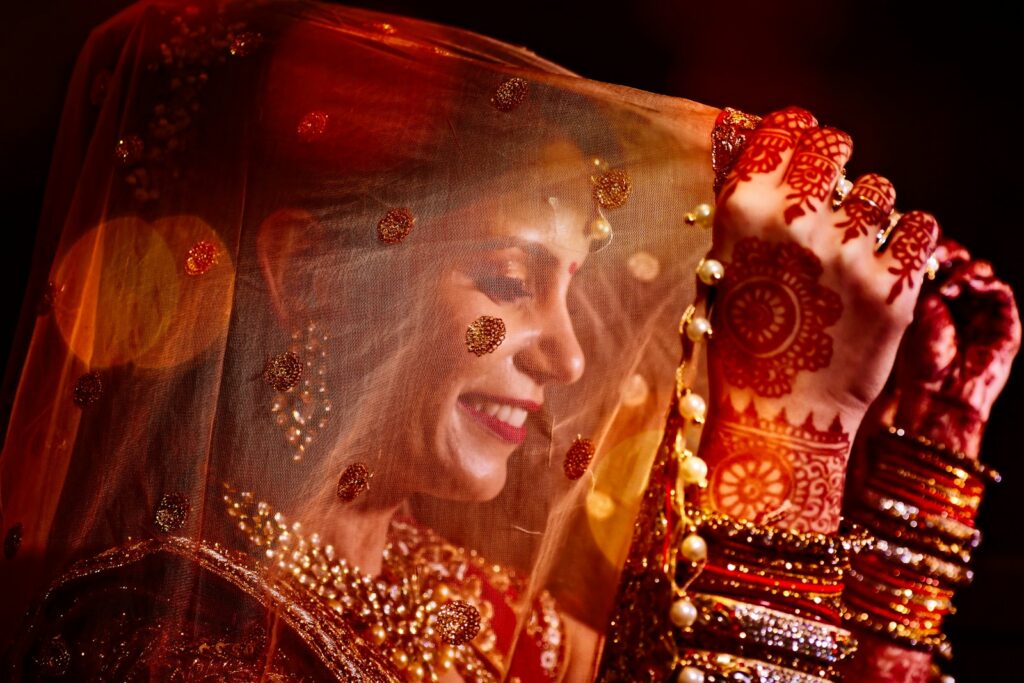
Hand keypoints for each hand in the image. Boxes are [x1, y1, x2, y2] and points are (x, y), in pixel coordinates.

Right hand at [698, 107, 938, 532]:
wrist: (781, 417)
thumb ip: (742, 201)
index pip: (784, 127)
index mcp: (743, 212)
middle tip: (830, 192)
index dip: (796, 132)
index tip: (801, 143)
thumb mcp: (724, 265)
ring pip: (881, 189)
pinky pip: (920, 228)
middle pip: (835, 145)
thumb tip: (742, 132)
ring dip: (868, 210)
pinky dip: (905, 242)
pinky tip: (882, 266)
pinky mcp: (894, 286)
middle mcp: (796, 223)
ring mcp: (849, 254)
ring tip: (851, 249)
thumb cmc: (743, 342)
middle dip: (834, 162)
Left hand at [887, 239, 1020, 455]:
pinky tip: (965, 285)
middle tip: (934, 256)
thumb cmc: (914, 362)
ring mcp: (982, 311)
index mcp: (931, 297)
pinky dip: (985, 283)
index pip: (935, 261)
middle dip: (948, 253)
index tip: (914, 248)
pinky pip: (1001, 292)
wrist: (936, 396)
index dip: (927, 250)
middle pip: (960, 261)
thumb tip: (915, 251)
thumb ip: (914, 285)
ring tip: (947, 279)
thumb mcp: (907, 316)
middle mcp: (958, 301)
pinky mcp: (1004, 323)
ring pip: (981, 272)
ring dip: (965, 268)